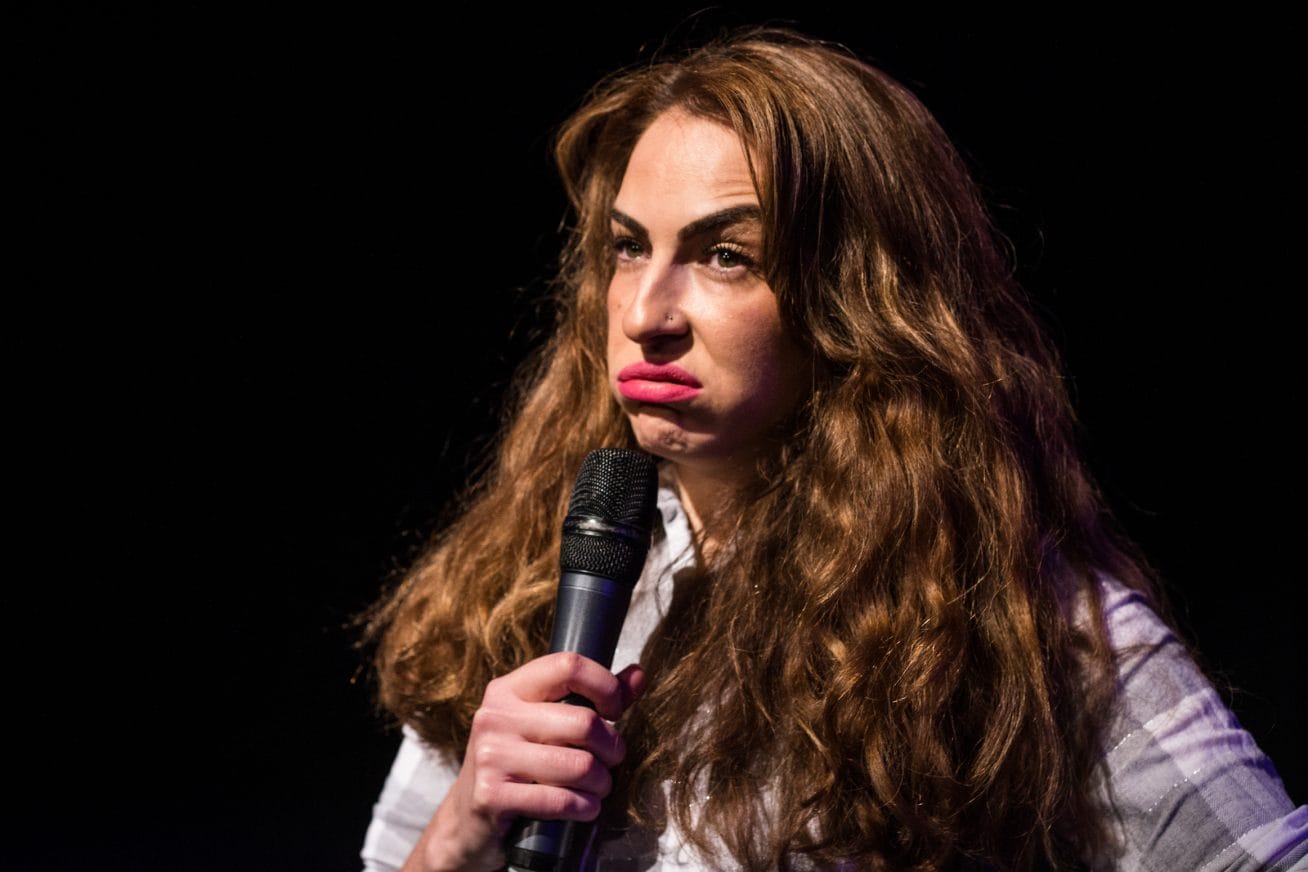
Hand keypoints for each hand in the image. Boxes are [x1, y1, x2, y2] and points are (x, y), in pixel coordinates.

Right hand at [402, 652, 645, 871]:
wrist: (467, 819)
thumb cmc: (517, 763)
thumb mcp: (544, 723)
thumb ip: (592, 698)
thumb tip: (638, 675)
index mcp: (508, 689)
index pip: (568, 666)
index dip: (605, 686)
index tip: (615, 709)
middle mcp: (495, 716)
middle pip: (584, 722)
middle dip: (612, 747)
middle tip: (612, 759)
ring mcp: (490, 756)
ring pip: (579, 765)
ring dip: (602, 782)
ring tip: (598, 786)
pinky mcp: (492, 796)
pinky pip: (561, 799)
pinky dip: (585, 807)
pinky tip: (585, 807)